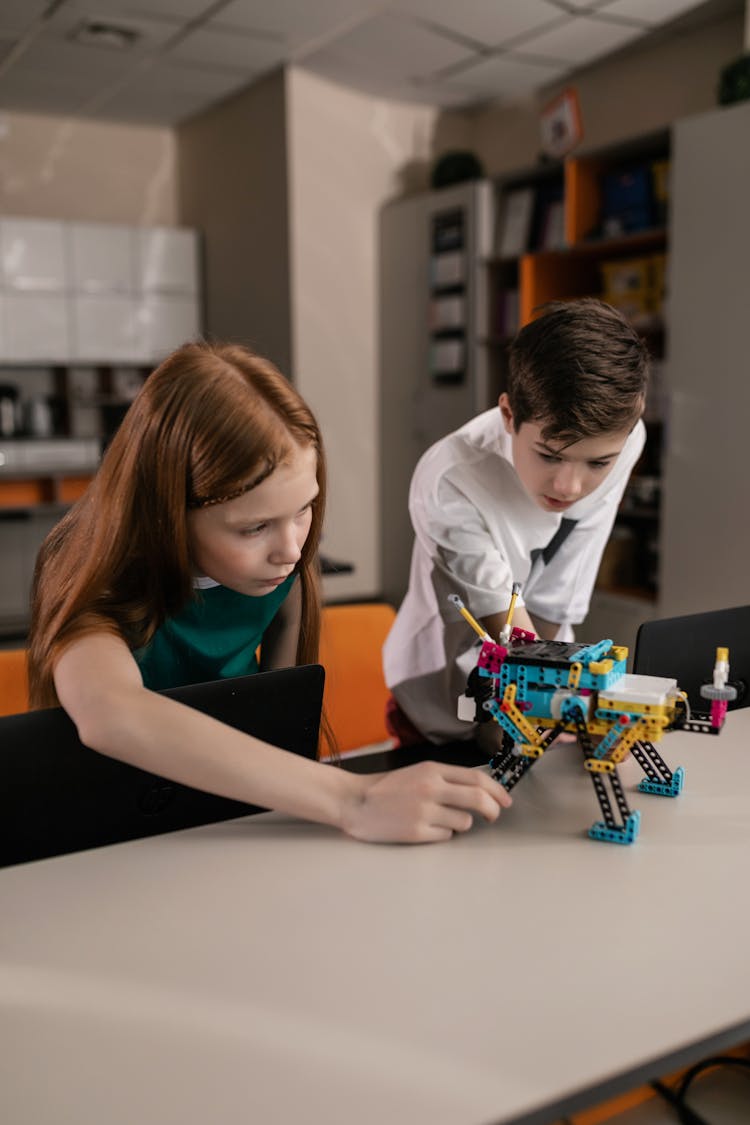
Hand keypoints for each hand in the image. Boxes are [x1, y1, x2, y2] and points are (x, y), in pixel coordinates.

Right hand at [341, 761, 511, 843]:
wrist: (355, 802)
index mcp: (433, 770)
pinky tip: (426, 828)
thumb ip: (447, 778)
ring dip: (459, 823)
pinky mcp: (416, 832)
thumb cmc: (388, 788)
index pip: (478, 779)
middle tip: (493, 817)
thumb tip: (482, 787)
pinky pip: (445, 837)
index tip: (506, 800)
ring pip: (464, 822)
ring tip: (440, 819)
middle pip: (479, 799)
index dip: (498, 791)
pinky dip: (442, 834)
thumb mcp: (419, 772)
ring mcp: (423, 811)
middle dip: (493, 810)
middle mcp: (430, 788)